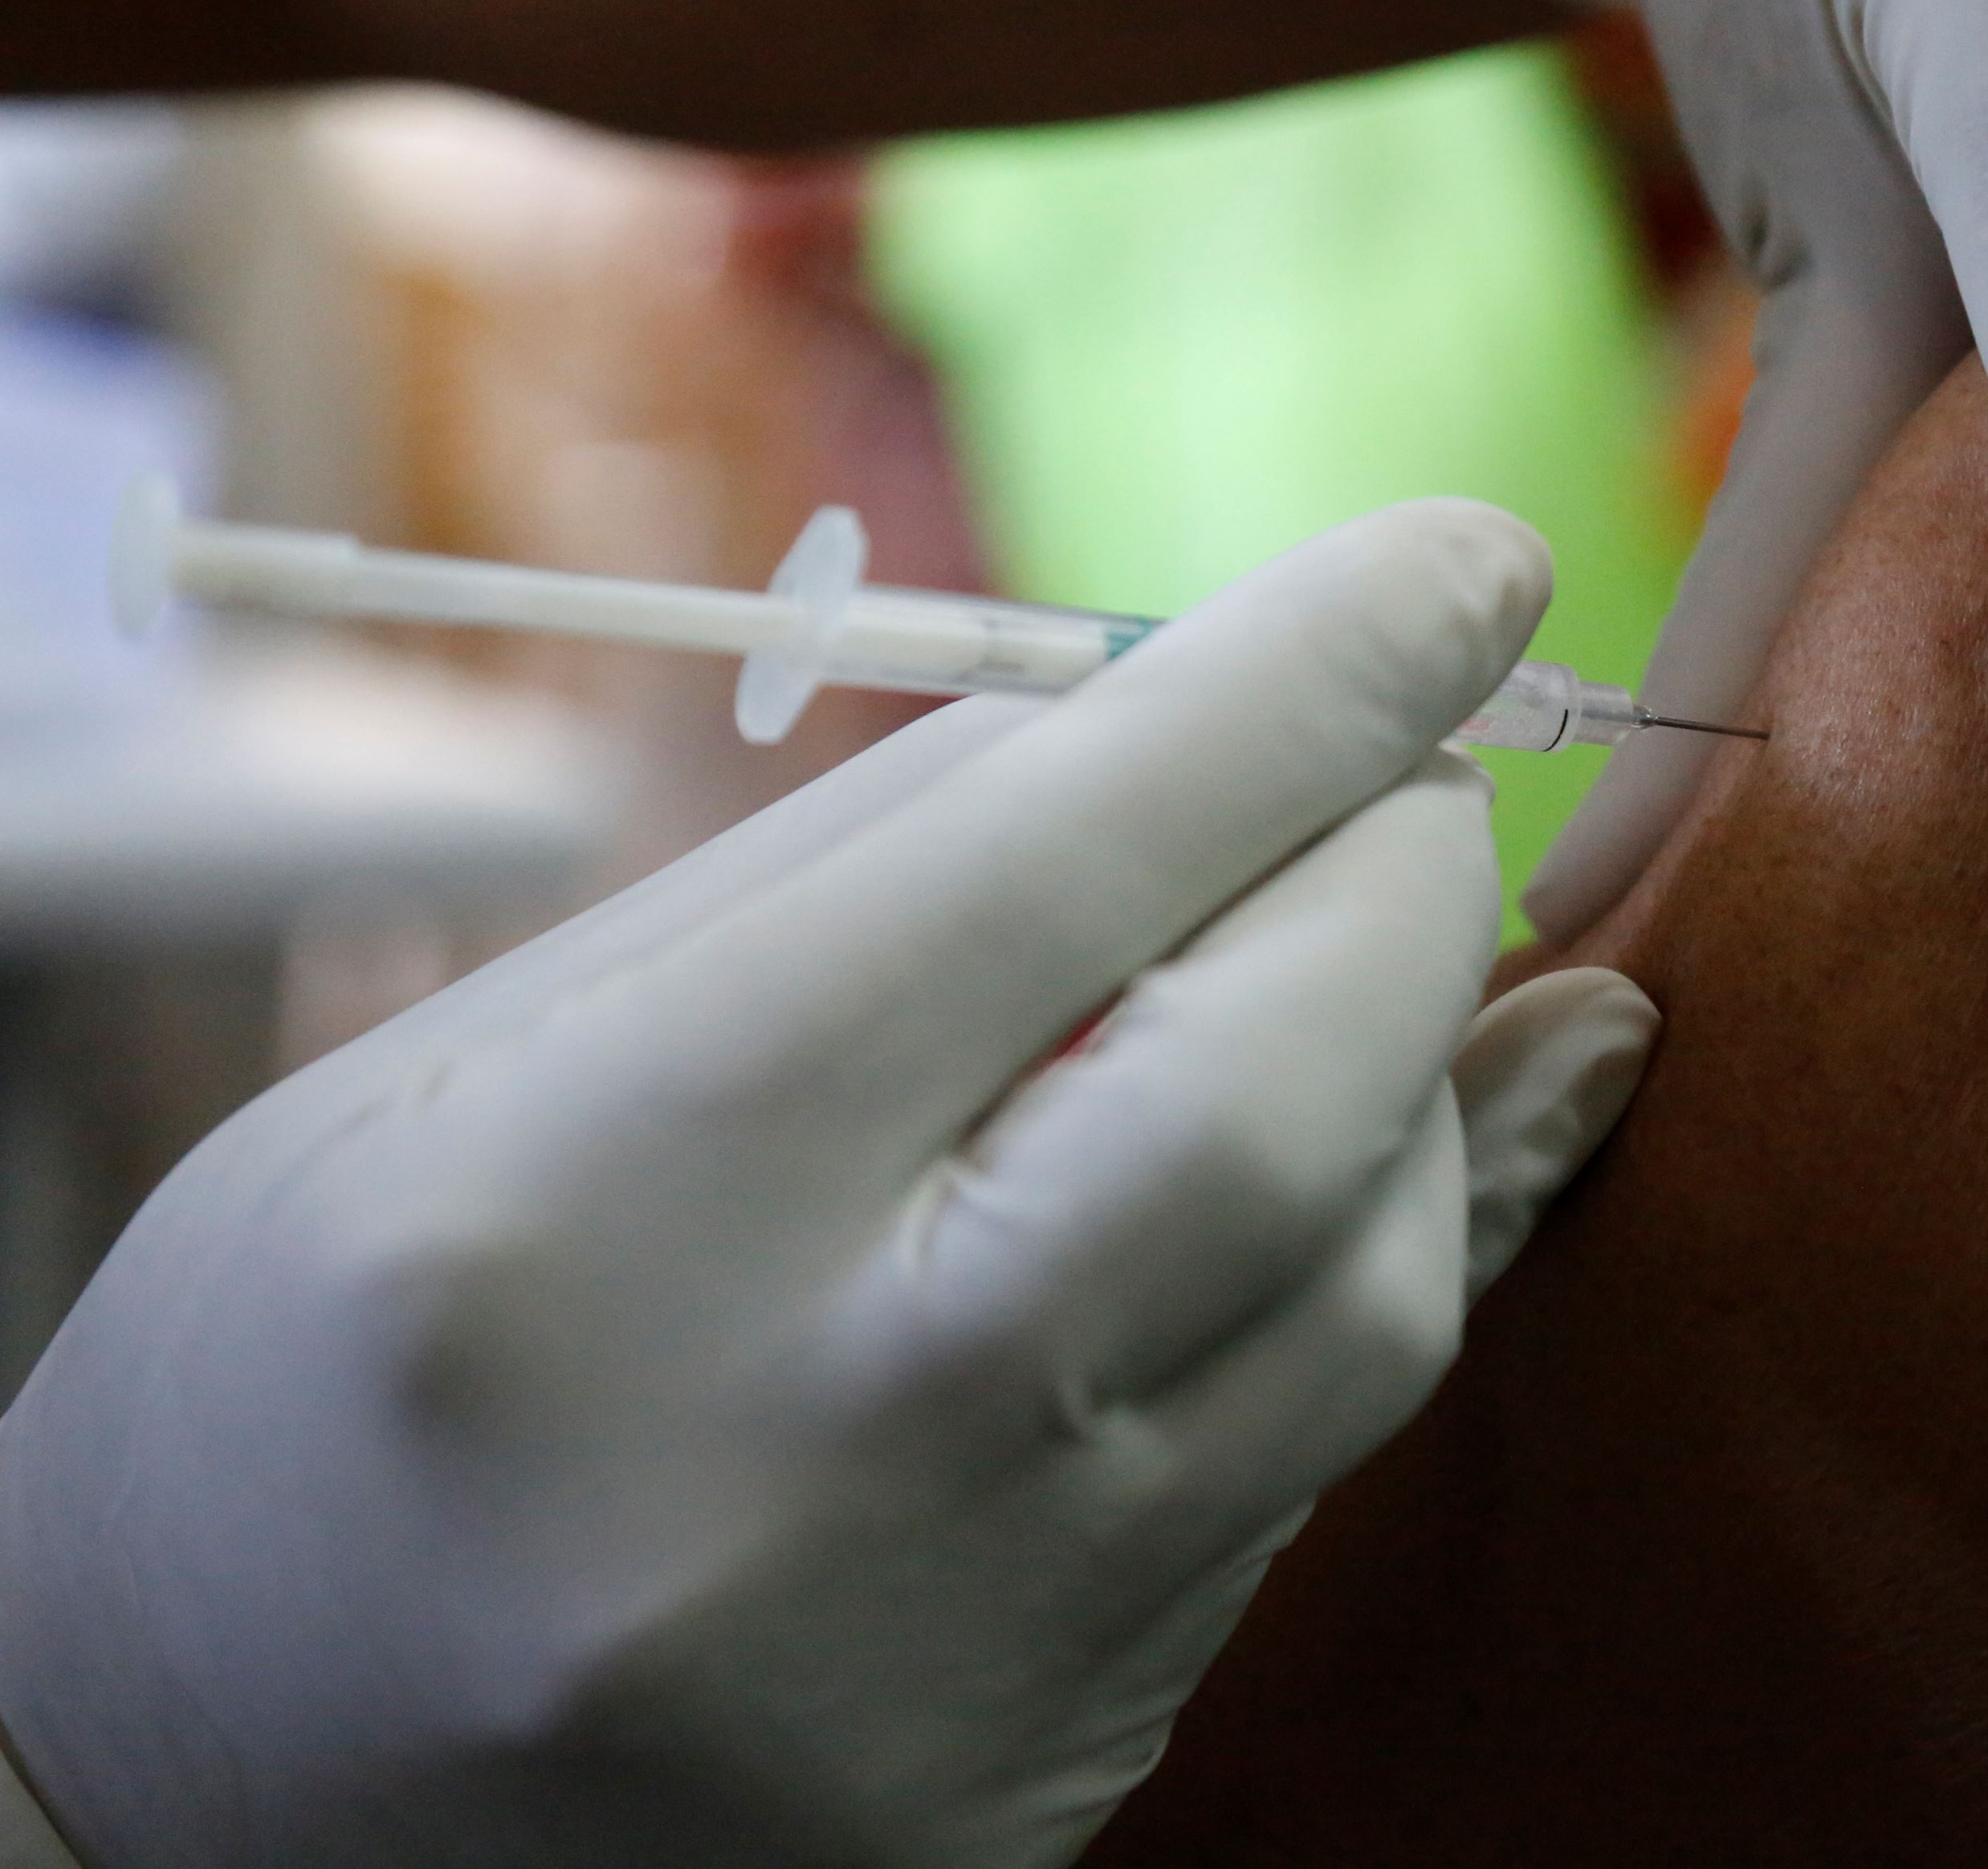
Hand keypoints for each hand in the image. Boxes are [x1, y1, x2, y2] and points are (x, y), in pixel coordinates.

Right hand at [0, 504, 1657, 1868]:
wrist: (206, 1839)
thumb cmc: (298, 1398)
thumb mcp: (466, 1080)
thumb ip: (836, 883)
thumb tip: (1163, 711)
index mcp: (600, 1209)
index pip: (1052, 872)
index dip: (1307, 680)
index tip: (1464, 562)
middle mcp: (812, 1446)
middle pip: (1277, 1100)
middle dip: (1407, 879)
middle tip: (1409, 776)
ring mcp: (956, 1650)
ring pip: (1365, 1298)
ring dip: (1416, 1078)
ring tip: (1331, 972)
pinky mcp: (1047, 1768)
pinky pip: (1321, 1462)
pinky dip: (1391, 1256)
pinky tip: (1401, 1141)